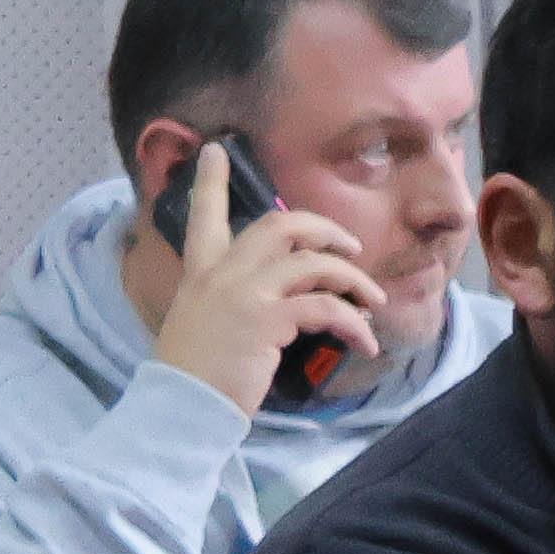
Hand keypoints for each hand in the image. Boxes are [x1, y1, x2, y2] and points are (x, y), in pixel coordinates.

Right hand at [141, 147, 387, 408]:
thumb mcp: (202, 320)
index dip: (211, 180)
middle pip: (280, 224)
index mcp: (201, 271)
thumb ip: (231, 297)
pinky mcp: (266, 319)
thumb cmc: (197, 371)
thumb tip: (279, 295)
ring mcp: (244, 292)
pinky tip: (365, 341)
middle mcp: (221, 273)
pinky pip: (327, 307)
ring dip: (354, 280)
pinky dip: (355, 323)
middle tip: (350, 248)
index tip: (216, 149)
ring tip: (372, 301)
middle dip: (325, 229)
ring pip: (314, 263)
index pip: (203, 214)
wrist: (182, 404)